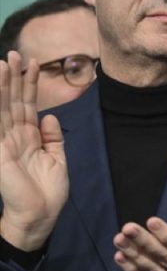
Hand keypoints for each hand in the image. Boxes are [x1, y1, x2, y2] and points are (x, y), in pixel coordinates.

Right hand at [0, 52, 68, 250]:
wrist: (39, 216)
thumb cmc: (48, 193)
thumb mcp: (57, 160)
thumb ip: (53, 138)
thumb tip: (51, 116)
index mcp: (29, 137)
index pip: (28, 105)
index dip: (29, 84)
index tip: (31, 62)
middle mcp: (14, 136)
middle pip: (14, 101)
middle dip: (15, 77)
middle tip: (15, 53)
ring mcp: (4, 142)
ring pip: (3, 108)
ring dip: (3, 85)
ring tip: (3, 62)